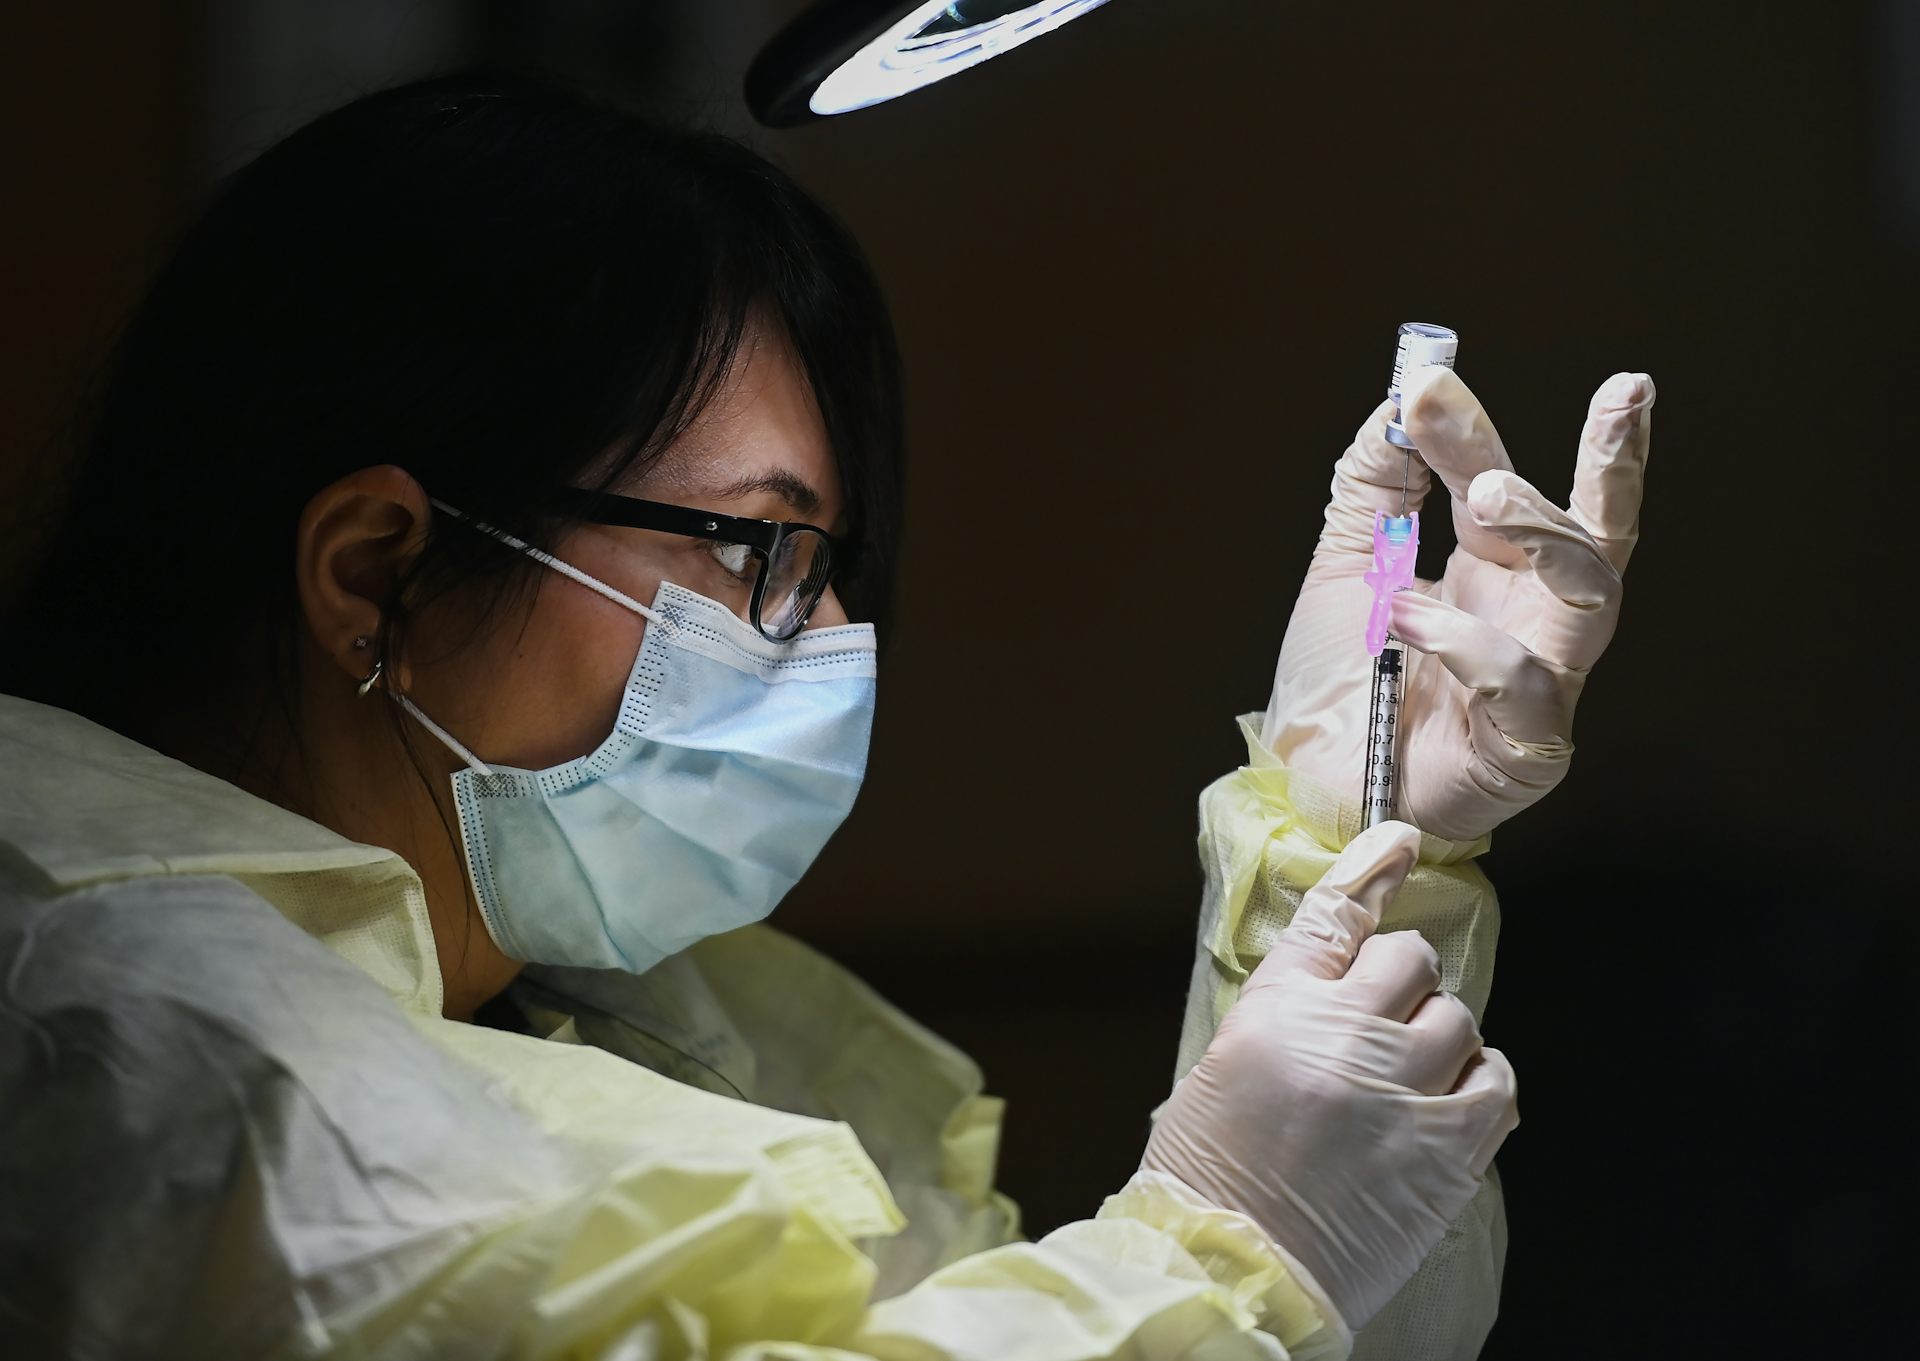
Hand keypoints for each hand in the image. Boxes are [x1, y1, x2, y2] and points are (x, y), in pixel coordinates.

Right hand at [1142, 822, 1517, 1331]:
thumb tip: (1346, 971)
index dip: (1374, 868)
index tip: (1401, 840)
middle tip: (1381, 1023)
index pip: (1337, 914)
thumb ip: (1290, 1009)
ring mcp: (1400, 1094)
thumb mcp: (1224, 1064)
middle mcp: (1343, 1040)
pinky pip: (1495, 1082)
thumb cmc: (1213, 1174)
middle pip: (1409, 959)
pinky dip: (1479, 1082)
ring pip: (1457, 1018)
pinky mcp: (1446, 1152)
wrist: (1232, 1270)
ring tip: (1408, 1077)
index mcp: (1276, 1012)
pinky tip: (1449, 1101)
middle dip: (1400, 981)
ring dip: (1439, 1037)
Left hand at [1261, 369, 1655, 841]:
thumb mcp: (1348, 569)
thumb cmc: (1340, 688)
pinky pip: (1526, 681)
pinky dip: (1466, 640)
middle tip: (1621, 394)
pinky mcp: (1528, 745)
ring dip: (1549, 532)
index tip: (1429, 376)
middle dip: (1617, 460)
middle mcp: (1528, 617)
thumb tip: (1401, 403)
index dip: (1476, 429)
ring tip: (1486, 496)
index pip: (1505, 486)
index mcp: (1488, 571)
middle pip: (1599, 532)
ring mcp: (1541, 679)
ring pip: (1594, 594)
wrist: (1309, 791)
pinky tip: (1407, 622)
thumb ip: (1374, 488)